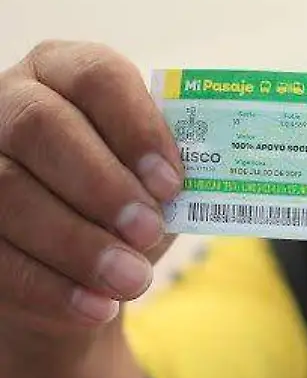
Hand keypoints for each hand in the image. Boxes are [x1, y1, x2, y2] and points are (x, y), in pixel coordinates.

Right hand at [0, 41, 182, 336]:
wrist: (81, 265)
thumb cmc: (128, 202)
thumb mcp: (155, 181)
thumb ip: (172, 168)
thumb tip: (214, 173)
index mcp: (65, 71)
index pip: (97, 76)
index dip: (136, 126)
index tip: (171, 181)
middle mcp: (8, 101)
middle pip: (41, 126)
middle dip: (101, 185)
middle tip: (148, 232)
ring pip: (7, 190)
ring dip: (78, 243)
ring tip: (131, 280)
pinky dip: (49, 286)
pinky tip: (96, 306)